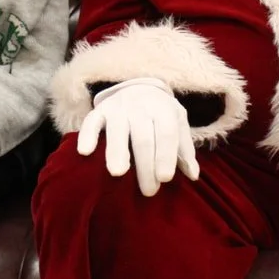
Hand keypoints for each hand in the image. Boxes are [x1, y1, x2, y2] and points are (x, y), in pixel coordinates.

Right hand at [77, 77, 198, 196]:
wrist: (139, 87)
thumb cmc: (161, 114)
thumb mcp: (178, 124)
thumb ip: (184, 150)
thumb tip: (193, 175)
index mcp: (163, 109)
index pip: (166, 133)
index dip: (165, 155)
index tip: (165, 178)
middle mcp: (140, 106)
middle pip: (143, 137)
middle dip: (145, 165)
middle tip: (148, 190)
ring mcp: (118, 107)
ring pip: (117, 130)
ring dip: (117, 151)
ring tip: (118, 173)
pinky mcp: (99, 110)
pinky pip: (91, 121)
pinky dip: (87, 135)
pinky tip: (85, 152)